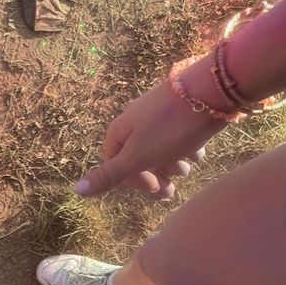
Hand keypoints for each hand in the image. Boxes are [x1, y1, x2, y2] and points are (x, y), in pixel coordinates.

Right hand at [76, 63, 227, 199]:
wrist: (209, 93)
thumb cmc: (168, 129)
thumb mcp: (136, 157)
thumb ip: (108, 175)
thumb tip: (76, 190)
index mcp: (120, 131)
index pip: (116, 165)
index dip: (133, 181)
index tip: (153, 189)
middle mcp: (135, 122)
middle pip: (139, 159)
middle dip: (156, 176)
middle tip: (173, 191)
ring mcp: (158, 115)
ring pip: (161, 149)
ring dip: (174, 164)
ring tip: (188, 166)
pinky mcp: (181, 112)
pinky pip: (180, 137)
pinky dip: (188, 148)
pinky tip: (198, 151)